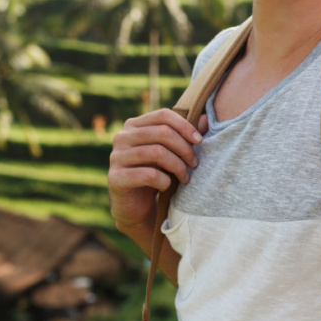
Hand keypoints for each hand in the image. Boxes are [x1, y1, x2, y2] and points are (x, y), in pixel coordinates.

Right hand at [108, 110, 208, 229]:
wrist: (135, 206)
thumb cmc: (155, 173)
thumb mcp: (171, 153)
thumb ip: (186, 136)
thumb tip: (205, 118)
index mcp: (134, 125)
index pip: (163, 115)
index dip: (185, 126)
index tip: (199, 141)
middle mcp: (122, 137)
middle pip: (162, 132)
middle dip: (184, 148)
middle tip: (195, 163)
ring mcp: (116, 157)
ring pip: (157, 152)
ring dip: (178, 166)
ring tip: (186, 177)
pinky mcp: (115, 178)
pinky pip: (148, 175)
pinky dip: (164, 181)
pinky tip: (166, 186)